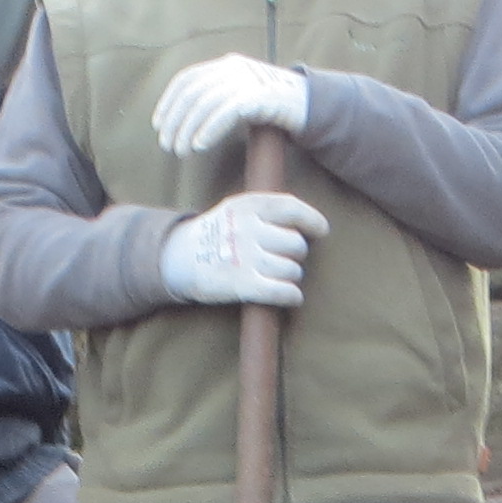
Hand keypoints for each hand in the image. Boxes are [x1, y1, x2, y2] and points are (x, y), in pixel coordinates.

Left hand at [150, 52, 309, 156]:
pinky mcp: (260, 96)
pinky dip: (209, 129)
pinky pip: (226, 111)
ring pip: (206, 103)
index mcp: (226, 65)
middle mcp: (234, 68)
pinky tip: (199, 145)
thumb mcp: (241, 96)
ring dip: (188, 130)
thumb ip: (217, 99)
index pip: (187, 79)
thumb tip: (184, 119)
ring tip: (180, 151)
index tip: (158, 124)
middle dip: (175, 121)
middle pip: (193, 93)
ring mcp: (248, 80)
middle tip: (167, 145)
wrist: (310, 105)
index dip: (168, 101)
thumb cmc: (271, 107)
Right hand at [157, 192, 328, 307]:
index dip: (313, 220)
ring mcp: (244, 257)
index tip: (321, 230)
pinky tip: (291, 296)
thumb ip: (269, 209)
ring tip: (281, 276)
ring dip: (292, 277)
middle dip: (296, 254)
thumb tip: (310, 222)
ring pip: (291, 269)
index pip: (292, 208)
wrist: (181, 258)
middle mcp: (247, 229)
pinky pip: (281, 291)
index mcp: (248, 206)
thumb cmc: (219, 232)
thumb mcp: (238, 208)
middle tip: (286, 258)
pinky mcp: (241, 284)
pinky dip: (292, 296)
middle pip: (296, 243)